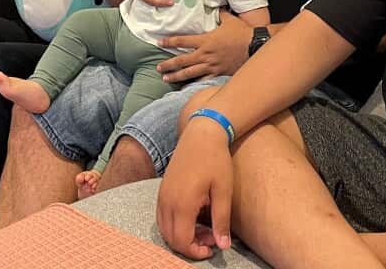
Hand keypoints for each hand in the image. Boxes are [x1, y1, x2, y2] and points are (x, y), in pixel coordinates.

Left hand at [156, 12, 251, 82]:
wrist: (255, 46)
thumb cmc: (242, 33)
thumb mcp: (230, 20)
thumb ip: (221, 14)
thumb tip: (219, 7)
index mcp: (205, 40)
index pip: (182, 41)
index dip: (169, 41)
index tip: (159, 42)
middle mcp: (205, 54)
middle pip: (182, 60)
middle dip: (168, 64)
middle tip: (159, 67)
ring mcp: (211, 65)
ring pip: (189, 73)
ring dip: (176, 76)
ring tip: (166, 79)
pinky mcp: (218, 73)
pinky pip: (203, 80)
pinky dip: (194, 84)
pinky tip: (186, 87)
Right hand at [156, 118, 233, 259]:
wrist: (201, 134)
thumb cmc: (215, 160)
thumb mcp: (223, 191)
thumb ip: (221, 220)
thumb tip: (223, 246)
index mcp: (182, 203)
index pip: (182, 241)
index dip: (196, 251)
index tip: (213, 247)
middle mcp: (167, 202)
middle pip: (171, 239)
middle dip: (190, 245)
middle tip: (212, 238)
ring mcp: (162, 196)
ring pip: (164, 229)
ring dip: (182, 235)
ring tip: (205, 228)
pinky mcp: (162, 190)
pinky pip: (162, 217)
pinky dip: (175, 225)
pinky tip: (194, 218)